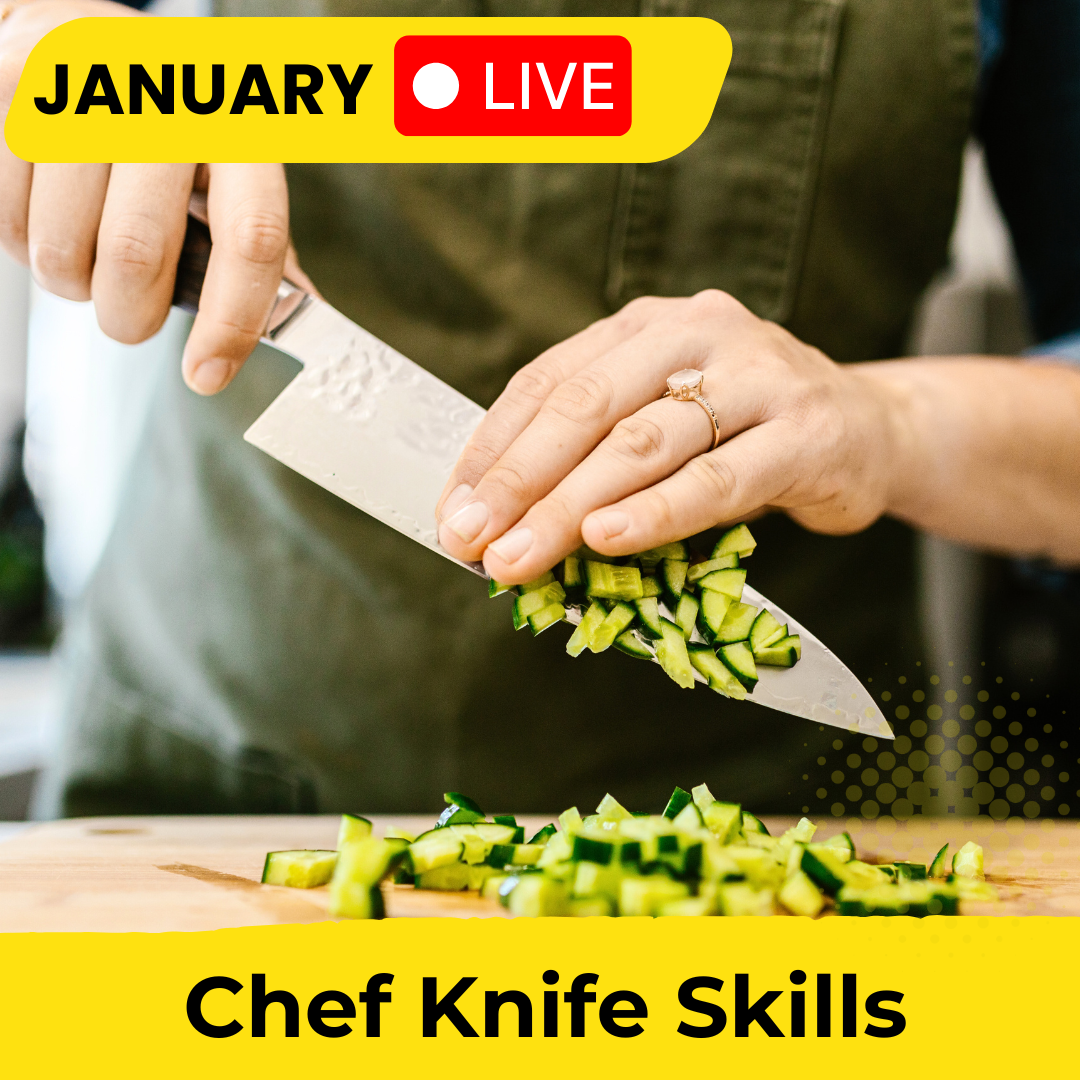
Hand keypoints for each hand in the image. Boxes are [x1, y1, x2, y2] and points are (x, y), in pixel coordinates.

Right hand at [0, 0, 311, 394]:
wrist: (84, 42)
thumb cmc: (168, 134)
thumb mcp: (230, 175)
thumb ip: (259, 243)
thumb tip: (305, 308)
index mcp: (240, 134)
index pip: (253, 237)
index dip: (233, 319)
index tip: (208, 375)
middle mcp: (168, 103)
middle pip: (137, 254)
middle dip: (128, 314)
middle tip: (128, 315)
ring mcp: (86, 89)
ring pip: (62, 246)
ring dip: (70, 281)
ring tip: (83, 253)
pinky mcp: (15, 84)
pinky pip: (7, 216)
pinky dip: (24, 242)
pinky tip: (46, 213)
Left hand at [436, 290, 899, 583]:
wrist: (869, 429)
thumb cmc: (745, 433)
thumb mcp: (665, 420)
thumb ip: (597, 451)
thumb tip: (502, 517)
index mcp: (646, 325)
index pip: (549, 381)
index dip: (493, 448)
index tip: (452, 509)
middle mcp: (697, 331)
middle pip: (587, 407)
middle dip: (519, 480)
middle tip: (472, 539)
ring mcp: (756, 376)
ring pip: (643, 443)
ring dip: (570, 506)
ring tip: (520, 555)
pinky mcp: (805, 432)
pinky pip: (717, 478)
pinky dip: (657, 512)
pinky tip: (608, 541)